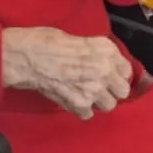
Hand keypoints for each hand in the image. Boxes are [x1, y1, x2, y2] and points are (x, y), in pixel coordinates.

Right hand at [2, 27, 131, 119]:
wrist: (26, 57)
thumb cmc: (45, 41)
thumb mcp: (77, 38)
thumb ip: (95, 52)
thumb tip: (100, 62)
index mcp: (106, 50)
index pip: (126, 70)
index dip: (116, 73)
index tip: (107, 73)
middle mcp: (106, 70)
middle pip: (122, 92)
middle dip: (111, 90)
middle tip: (96, 85)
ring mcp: (94, 90)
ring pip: (108, 106)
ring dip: (98, 101)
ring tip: (83, 93)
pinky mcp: (80, 105)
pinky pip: (88, 114)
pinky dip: (81, 109)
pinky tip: (71, 99)